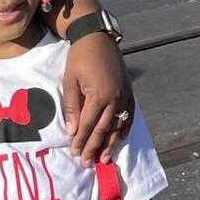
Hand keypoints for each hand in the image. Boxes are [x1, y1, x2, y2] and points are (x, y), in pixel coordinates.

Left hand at [62, 31, 133, 164]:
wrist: (97, 37)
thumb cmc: (80, 57)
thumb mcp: (70, 79)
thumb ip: (72, 106)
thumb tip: (72, 131)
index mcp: (99, 95)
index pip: (88, 124)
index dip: (81, 140)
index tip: (75, 153)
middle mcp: (115, 98)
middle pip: (103, 129)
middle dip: (93, 147)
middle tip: (86, 162)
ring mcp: (125, 96)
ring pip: (118, 126)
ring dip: (110, 144)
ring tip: (103, 159)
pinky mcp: (130, 92)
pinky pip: (129, 116)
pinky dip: (123, 130)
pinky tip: (118, 140)